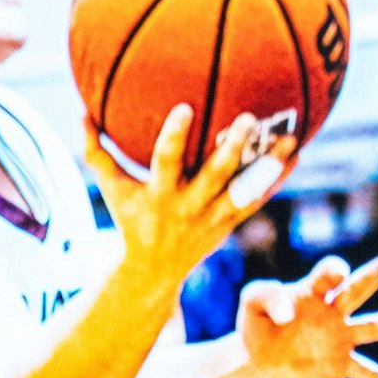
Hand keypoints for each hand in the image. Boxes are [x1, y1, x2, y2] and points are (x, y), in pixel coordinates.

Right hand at [86, 107, 294, 287]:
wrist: (153, 270)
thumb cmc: (129, 218)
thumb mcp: (109, 188)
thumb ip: (95, 151)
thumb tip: (81, 109)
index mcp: (159, 194)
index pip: (165, 161)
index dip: (175, 136)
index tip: (185, 107)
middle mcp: (189, 206)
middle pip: (215, 176)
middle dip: (232, 149)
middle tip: (249, 118)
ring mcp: (214, 217)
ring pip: (246, 189)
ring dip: (267, 165)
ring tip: (289, 137)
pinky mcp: (231, 223)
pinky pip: (259, 198)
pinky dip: (277, 178)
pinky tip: (296, 154)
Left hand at [238, 256, 377, 377]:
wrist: (257, 360)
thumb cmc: (257, 324)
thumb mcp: (251, 302)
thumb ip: (265, 295)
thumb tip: (288, 314)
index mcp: (312, 290)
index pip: (328, 274)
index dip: (331, 273)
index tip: (332, 277)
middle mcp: (332, 310)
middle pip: (355, 291)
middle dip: (370, 277)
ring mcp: (339, 337)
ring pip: (372, 327)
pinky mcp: (339, 364)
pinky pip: (362, 369)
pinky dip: (377, 376)